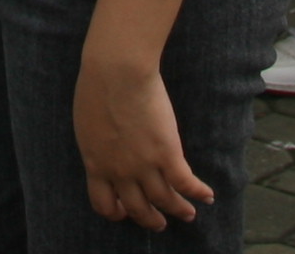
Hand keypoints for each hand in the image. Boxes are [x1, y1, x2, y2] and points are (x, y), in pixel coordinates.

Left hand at [74, 48, 212, 228]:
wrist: (116, 71)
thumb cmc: (96, 86)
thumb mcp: (87, 124)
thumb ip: (97, 144)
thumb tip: (105, 149)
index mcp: (96, 164)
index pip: (103, 204)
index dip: (116, 212)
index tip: (124, 211)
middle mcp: (120, 172)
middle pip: (137, 209)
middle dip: (150, 219)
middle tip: (159, 224)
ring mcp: (144, 165)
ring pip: (164, 200)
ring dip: (178, 210)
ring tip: (187, 214)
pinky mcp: (167, 153)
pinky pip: (185, 182)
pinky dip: (198, 192)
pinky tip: (207, 195)